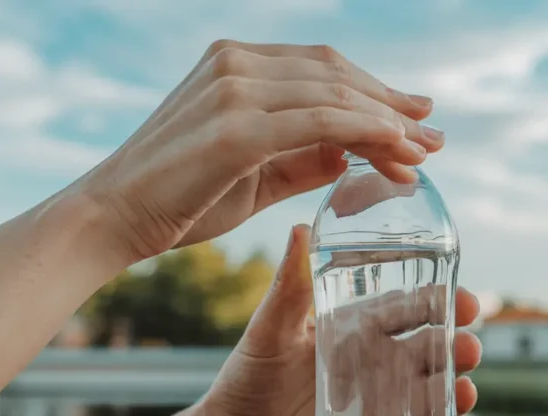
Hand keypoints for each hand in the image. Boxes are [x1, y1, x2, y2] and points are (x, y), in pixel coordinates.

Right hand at [82, 39, 445, 262]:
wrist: (112, 220)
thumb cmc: (179, 201)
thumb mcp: (255, 173)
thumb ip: (304, 158)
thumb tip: (356, 153)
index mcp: (236, 64)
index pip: (324, 69)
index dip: (375, 92)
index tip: (415, 119)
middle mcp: (236, 63)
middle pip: (338, 75)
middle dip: (393, 107)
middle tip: (435, 138)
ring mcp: (235, 89)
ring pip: (337, 96)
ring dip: (389, 125)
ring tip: (425, 155)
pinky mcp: (235, 126)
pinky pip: (321, 121)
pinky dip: (367, 134)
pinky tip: (398, 152)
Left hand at [195, 225, 479, 415]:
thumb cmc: (247, 380)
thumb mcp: (270, 330)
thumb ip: (289, 286)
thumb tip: (300, 227)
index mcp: (352, 330)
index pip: (404, 309)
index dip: (436, 302)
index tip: (462, 298)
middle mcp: (371, 364)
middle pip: (426, 348)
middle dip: (454, 344)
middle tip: (469, 344)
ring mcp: (377, 404)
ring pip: (428, 388)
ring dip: (454, 382)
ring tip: (465, 382)